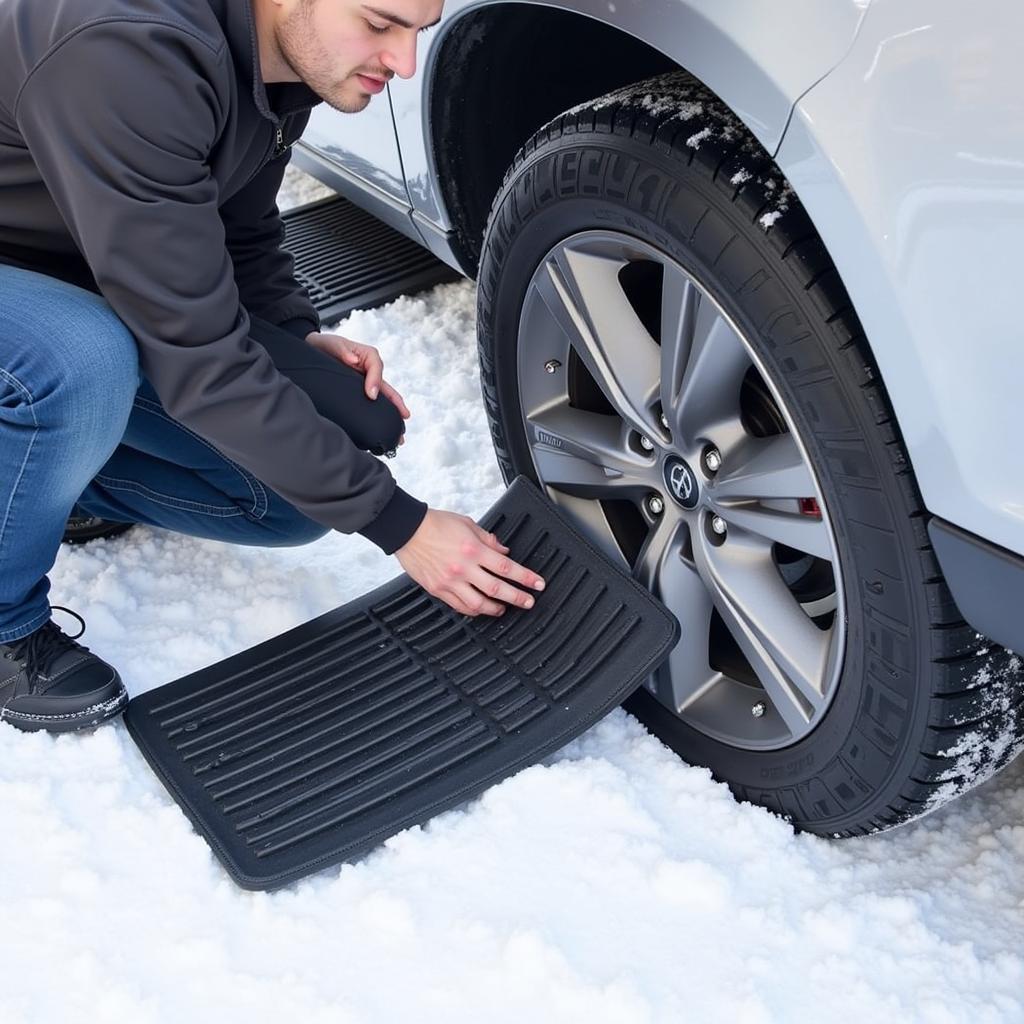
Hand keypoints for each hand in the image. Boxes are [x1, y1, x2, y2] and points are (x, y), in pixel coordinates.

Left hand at [306, 330, 409, 443]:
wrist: (314, 351)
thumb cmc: (326, 345)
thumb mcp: (333, 344)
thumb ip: (342, 351)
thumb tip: (353, 360)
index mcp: (368, 356)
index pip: (377, 368)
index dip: (375, 382)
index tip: (371, 395)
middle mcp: (371, 370)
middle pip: (386, 387)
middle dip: (396, 403)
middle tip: (405, 416)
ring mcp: (367, 382)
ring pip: (382, 398)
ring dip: (390, 412)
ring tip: (398, 429)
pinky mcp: (360, 392)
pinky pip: (371, 403)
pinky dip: (377, 414)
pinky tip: (379, 426)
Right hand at [395, 508, 545, 616]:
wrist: (406, 530)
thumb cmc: (435, 524)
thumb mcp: (467, 524)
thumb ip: (488, 540)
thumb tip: (503, 551)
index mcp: (473, 549)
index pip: (507, 567)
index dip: (526, 578)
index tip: (538, 584)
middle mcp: (463, 568)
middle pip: (497, 589)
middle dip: (517, 597)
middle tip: (529, 602)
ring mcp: (450, 581)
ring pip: (479, 604)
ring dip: (496, 608)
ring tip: (504, 608)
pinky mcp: (438, 590)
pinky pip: (460, 606)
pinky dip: (474, 610)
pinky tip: (481, 609)